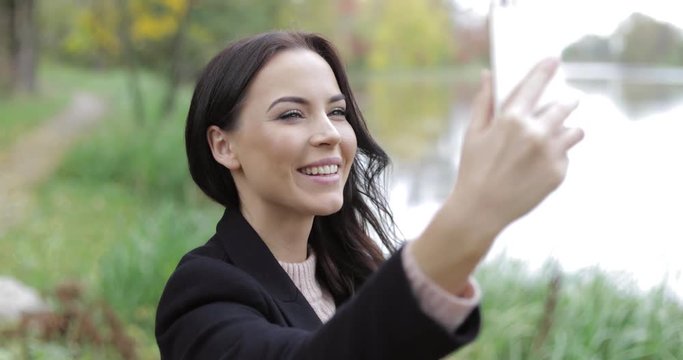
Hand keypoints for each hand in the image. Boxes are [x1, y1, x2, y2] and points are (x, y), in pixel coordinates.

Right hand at [452, 58, 582, 233]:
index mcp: (512, 119)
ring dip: (568, 129)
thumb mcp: (473, 133)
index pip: (535, 84)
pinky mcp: (558, 173)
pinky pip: (566, 156)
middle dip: (567, 101)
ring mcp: (550, 154)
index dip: (546, 69)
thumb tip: (488, 75)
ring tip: (557, 136)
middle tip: (567, 101)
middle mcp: (536, 133)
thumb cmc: (473, 169)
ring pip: (575, 131)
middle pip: (564, 106)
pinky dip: (557, 156)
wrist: (480, 210)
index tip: (554, 61)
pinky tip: (539, 166)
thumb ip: (484, 102)